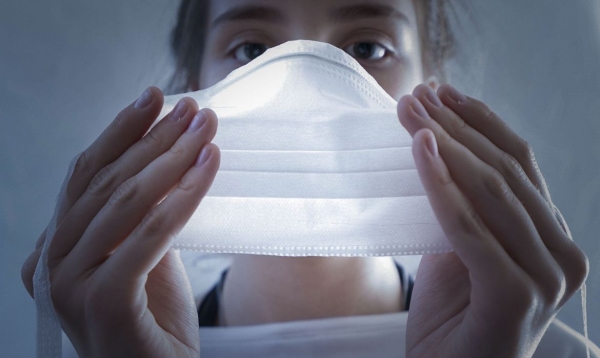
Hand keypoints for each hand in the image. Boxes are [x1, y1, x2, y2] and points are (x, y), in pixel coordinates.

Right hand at [21, 87, 219, 356]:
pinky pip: (151, 234)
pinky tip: (210, 165)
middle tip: (192, 108)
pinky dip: (184, 195)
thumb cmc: (152, 324)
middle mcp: (50, 264)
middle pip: (106, 183)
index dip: (120, 133)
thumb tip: (165, 157)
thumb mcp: (142, 258)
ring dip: (173, 157)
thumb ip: (139, 216)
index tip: (153, 98)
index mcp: (54, 249)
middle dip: (153, 139)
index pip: (86, 177)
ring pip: (126, 201)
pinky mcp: (101, 301)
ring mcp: (69, 284)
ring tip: (206, 127)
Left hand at [397, 84, 588, 357]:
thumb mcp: (459, 251)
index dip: (479, 122)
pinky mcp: (516, 297)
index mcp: (552, 238)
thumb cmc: (451, 321)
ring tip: (408, 112)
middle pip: (506, 170)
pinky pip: (470, 228)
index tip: (439, 90)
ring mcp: (546, 278)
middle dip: (456, 126)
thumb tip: (435, 146)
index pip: (519, 163)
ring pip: (491, 192)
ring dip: (445, 144)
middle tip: (415, 94)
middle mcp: (562, 254)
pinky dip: (442, 186)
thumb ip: (464, 207)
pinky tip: (419, 150)